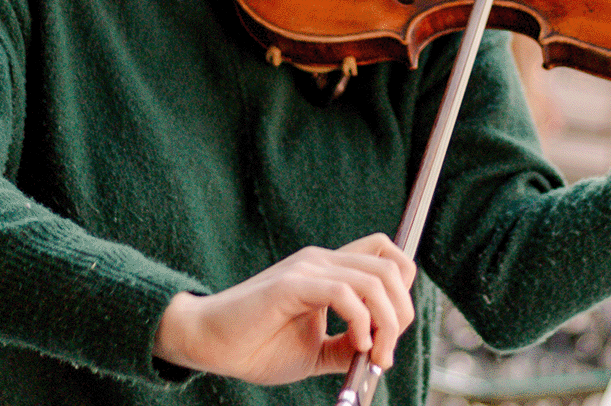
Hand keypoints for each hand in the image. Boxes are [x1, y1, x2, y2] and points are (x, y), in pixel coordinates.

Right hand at [152, 233, 416, 384]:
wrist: (207, 344)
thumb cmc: (255, 347)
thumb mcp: (314, 351)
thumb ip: (346, 346)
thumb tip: (379, 352)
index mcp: (327, 271)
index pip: (385, 255)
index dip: (403, 290)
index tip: (392, 333)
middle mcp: (321, 261)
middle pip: (390, 268)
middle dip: (402, 313)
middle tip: (386, 353)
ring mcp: (307, 269)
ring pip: (375, 279)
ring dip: (388, 322)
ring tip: (373, 354)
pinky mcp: (292, 284)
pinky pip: (344, 292)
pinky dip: (361, 320)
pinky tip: (356, 345)